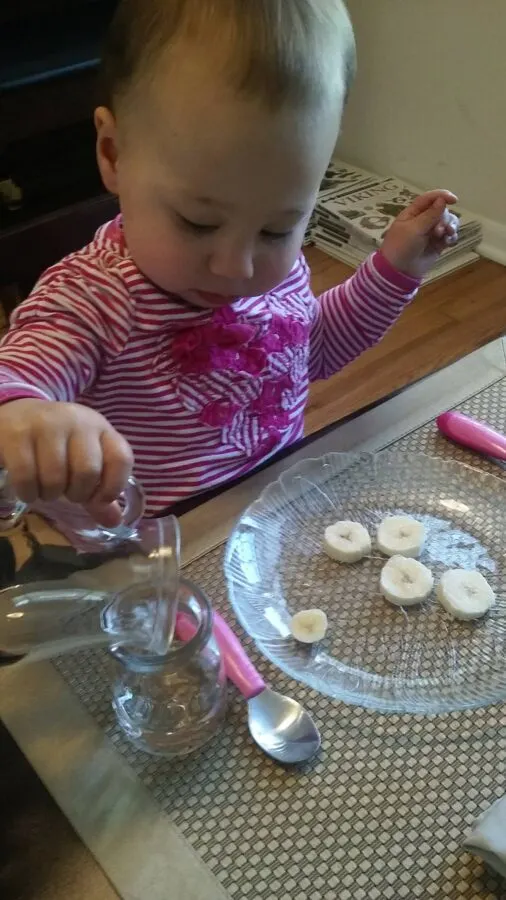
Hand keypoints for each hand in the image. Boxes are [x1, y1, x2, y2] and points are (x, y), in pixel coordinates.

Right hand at [0, 400, 133, 525]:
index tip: (99, 499)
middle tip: (66, 492)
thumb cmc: (55, 442)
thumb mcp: (82, 458)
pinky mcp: (17, 434)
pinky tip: (28, 490)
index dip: (114, 487)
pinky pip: (26, 477)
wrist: (16, 414)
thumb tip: (114, 522)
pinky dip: (28, 493)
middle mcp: (77, 422)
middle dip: (77, 494)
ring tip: (45, 489)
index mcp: (100, 427)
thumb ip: (99, 489)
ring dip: (50, 495)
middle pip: (87, 472)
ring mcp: (46, 425)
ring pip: (56, 477)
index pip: (121, 458)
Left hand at [381, 189, 459, 279]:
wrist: (399, 271)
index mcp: (413, 212)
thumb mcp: (414, 229)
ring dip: (450, 226)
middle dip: (444, 219)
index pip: (430, 198)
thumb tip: (442, 200)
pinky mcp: (438, 244)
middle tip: (438, 232)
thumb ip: (430, 215)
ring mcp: (431, 232)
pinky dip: (452, 237)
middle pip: (442, 210)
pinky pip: (449, 235)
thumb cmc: (401, 247)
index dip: (442, 196)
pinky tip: (449, 242)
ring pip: (448, 222)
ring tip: (446, 236)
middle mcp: (423, 220)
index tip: (454, 200)